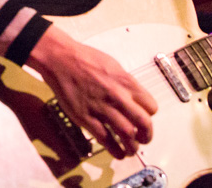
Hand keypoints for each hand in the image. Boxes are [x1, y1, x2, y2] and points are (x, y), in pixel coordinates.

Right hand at [25, 26, 156, 157]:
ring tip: (131, 149)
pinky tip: (117, 153)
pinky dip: (115, 150)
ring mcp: (102, 108)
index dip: (149, 115)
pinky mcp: (86, 118)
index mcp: (126, 82)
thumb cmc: (84, 59)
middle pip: (143, 123)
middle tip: (144, 139)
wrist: (61, 59)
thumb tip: (132, 96)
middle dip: (147, 135)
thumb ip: (125, 82)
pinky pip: (105, 139)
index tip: (145, 118)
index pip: (151, 106)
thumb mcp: (113, 65)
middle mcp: (117, 96)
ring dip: (132, 147)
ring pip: (127, 135)